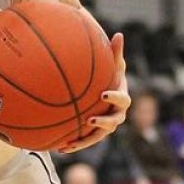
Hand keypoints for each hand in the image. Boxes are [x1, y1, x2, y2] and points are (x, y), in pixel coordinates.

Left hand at [59, 32, 130, 152]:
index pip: (123, 99)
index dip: (114, 98)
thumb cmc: (110, 74)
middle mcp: (117, 114)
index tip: (102, 94)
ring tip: (71, 142)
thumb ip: (115, 52)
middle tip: (90, 120)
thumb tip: (119, 34)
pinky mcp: (96, 133)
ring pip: (98, 136)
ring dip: (86, 140)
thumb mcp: (113, 64)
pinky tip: (60, 148)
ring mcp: (107, 125)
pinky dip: (75, 144)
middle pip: (114, 122)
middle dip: (103, 122)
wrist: (106, 91)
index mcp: (122, 97)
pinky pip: (86, 140)